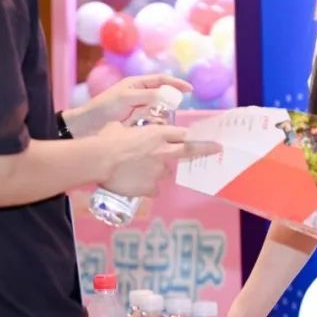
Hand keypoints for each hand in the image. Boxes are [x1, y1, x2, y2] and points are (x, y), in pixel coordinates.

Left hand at [64, 75, 191, 137]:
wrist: (86, 125)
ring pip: (158, 110)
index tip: (189, 90)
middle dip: (169, 102)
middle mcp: (139, 94)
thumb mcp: (126, 99)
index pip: (161, 80)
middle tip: (174, 111)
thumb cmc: (103, 108)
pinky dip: (154, 124)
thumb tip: (167, 95)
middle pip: (162, 95)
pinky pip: (151, 121)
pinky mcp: (136, 121)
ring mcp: (138, 108)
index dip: (176, 83)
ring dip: (160, 116)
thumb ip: (147, 95)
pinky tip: (153, 130)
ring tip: (157, 122)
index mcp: (136, 84)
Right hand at [96, 122, 219, 197]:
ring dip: (156, 171)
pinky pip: (152, 188)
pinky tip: (133, 184)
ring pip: (164, 172)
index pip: (184, 135)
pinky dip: (146, 187)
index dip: (196, 138)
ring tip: (137, 170)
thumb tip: (128, 132)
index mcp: (157, 134)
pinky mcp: (150, 187)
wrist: (99, 160)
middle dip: (206, 149)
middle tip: (217, 149)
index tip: (211, 139)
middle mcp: (163, 151)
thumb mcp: (121, 127)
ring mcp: (158, 171)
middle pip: (189, 151)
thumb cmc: (106, 140)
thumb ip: (132, 131)